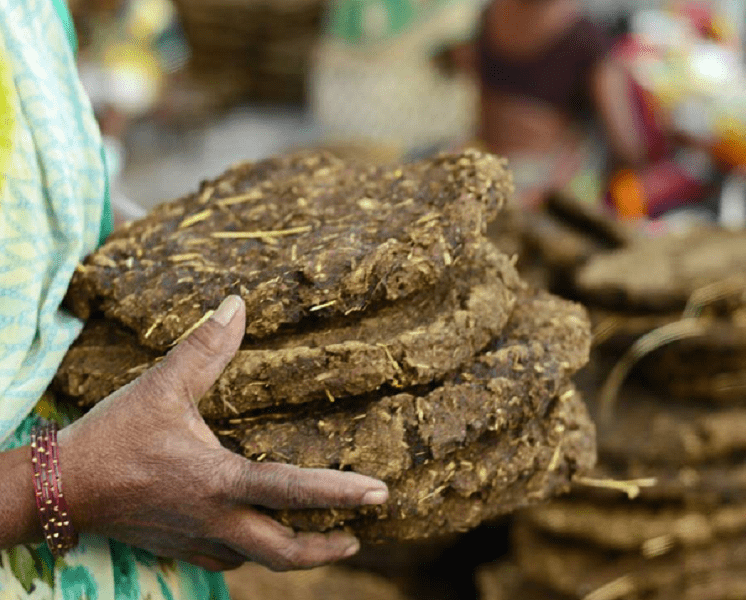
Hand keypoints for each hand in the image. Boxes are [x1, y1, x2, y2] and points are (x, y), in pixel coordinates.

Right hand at [58, 296, 388, 571]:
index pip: (293, 491)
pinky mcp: (180, 547)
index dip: (341, 494)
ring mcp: (198, 540)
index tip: (380, 494)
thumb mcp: (162, 385)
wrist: (62, 488)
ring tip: (322, 540)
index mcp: (220, 481)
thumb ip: (205, 347)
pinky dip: (251, 552)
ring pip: (257, 561)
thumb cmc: (115, 437)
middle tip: (359, 537)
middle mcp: (216, 520)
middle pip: (284, 553)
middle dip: (326, 550)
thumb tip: (237, 304)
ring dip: (291, 553)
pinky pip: (225, 561)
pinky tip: (256, 535)